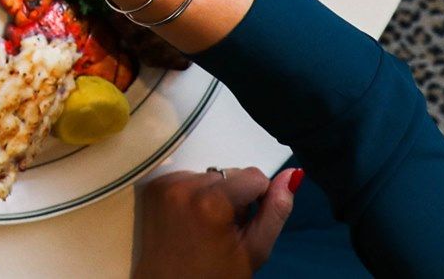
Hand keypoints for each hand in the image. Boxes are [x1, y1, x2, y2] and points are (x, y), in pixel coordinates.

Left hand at [133, 167, 300, 278]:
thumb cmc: (214, 276)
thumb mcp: (254, 249)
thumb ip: (275, 211)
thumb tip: (292, 175)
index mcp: (211, 202)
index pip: (253, 176)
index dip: (258, 199)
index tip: (247, 222)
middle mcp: (183, 186)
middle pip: (228, 174)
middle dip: (234, 198)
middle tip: (224, 230)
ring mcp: (164, 186)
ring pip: (207, 175)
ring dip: (213, 194)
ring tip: (206, 227)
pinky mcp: (152, 187)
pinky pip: (185, 178)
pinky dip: (193, 194)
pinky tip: (190, 220)